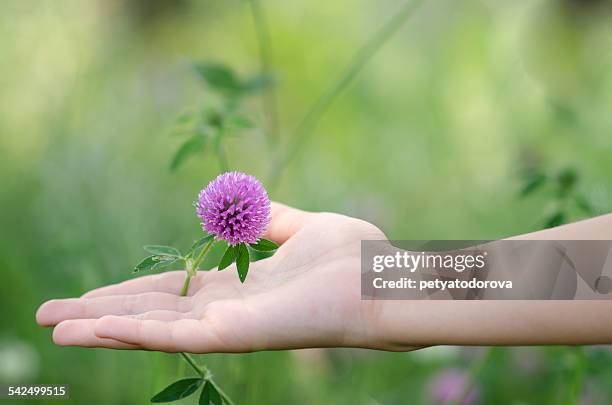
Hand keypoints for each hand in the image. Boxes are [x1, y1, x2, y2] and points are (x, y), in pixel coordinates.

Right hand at [36, 202, 400, 352]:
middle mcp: (230, 312)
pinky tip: (99, 327)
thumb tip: (242, 205)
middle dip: (100, 314)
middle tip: (50, 316)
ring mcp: (234, 326)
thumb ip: (269, 220)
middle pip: (153, 314)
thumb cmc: (356, 257)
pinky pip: (183, 337)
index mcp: (240, 289)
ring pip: (157, 330)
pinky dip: (139, 333)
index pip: (172, 295)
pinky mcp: (244, 334)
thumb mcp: (304, 226)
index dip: (128, 294)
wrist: (389, 280)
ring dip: (104, 328)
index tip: (90, 295)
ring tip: (56, 327)